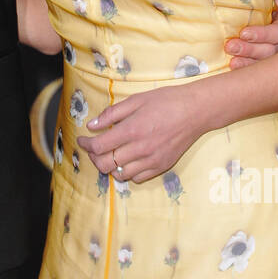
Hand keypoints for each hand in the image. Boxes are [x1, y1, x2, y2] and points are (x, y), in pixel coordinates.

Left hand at [77, 85, 209, 183]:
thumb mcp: (136, 100)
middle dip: (94, 157)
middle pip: (105, 164)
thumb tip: (92, 125)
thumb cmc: (166, 101)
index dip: (85, 145)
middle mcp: (140, 149)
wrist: (196, 111)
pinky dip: (127, 172)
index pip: (99, 147)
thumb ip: (112, 114)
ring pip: (120, 174)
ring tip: (110, 154)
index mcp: (131, 130)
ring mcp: (152, 160)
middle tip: (94, 148)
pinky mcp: (162, 166)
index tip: (81, 140)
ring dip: (110, 166)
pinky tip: (127, 160)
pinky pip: (137, 178)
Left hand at [225, 0, 277, 67]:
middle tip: (231, 46)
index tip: (244, 32)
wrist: (255, 16)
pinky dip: (246, 70)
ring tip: (231, 57)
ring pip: (267, 63)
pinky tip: (233, 69)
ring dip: (248, 61)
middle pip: (274, 50)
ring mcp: (277, 56)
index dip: (265, 33)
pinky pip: (259, 72)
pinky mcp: (265, 65)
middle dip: (253, 49)